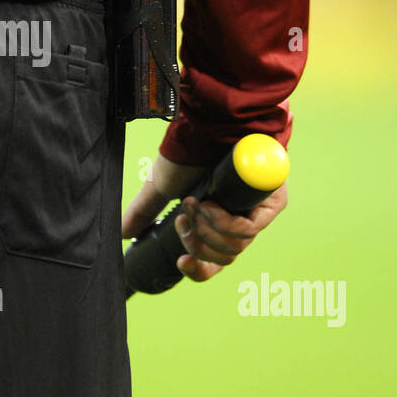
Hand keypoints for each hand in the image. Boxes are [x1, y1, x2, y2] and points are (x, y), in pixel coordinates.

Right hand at [121, 152, 287, 283]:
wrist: (205, 126)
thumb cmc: (187, 150)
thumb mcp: (161, 187)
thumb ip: (145, 211)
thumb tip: (123, 232)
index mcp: (218, 220)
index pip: (216, 261)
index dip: (200, 270)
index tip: (181, 262)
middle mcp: (241, 218)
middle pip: (223, 257)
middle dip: (196, 242)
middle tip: (182, 218)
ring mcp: (259, 211)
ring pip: (235, 247)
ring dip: (206, 229)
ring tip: (194, 204)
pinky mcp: (273, 203)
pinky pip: (247, 231)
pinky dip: (223, 222)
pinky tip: (209, 205)